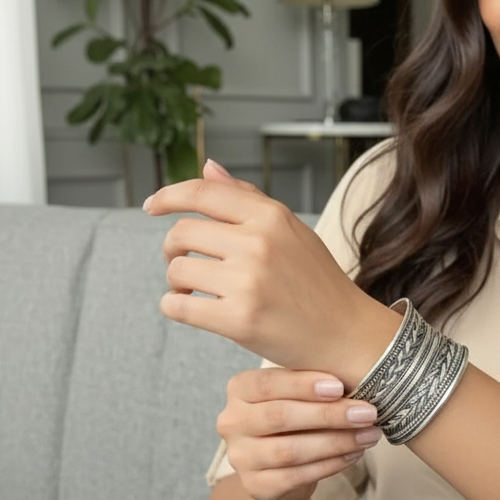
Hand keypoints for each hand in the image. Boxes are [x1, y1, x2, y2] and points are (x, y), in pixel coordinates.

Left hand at [144, 160, 397, 381]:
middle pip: (182, 233)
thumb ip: (248, 199)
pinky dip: (176, 307)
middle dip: (173, 250)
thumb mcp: (290, 229)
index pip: (203, 193)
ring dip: (178, 282)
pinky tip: (195, 309)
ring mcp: (248, 281)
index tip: (152, 205)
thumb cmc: (317, 282)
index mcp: (271, 216)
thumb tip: (209, 165)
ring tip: (197, 291)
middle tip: (185, 264)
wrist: (347, 333)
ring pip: (178, 270)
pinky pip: (178, 306)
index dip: (169, 195)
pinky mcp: (239, 319)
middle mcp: (259, 243)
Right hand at [219, 367, 379, 499]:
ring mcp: (241, 457)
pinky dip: (331, 464)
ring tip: (368, 434)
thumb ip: (313, 382)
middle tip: (367, 412)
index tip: (339, 386)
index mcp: (239, 389)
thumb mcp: (296, 393)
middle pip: (280, 416)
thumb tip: (354, 376)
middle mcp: (232, 422)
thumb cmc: (294, 417)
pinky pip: (297, 476)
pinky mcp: (256, 486)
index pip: (267, 383)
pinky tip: (354, 454)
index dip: (303, 385)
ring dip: (336, 442)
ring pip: (290, 450)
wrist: (278, 468)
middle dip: (328, 414)